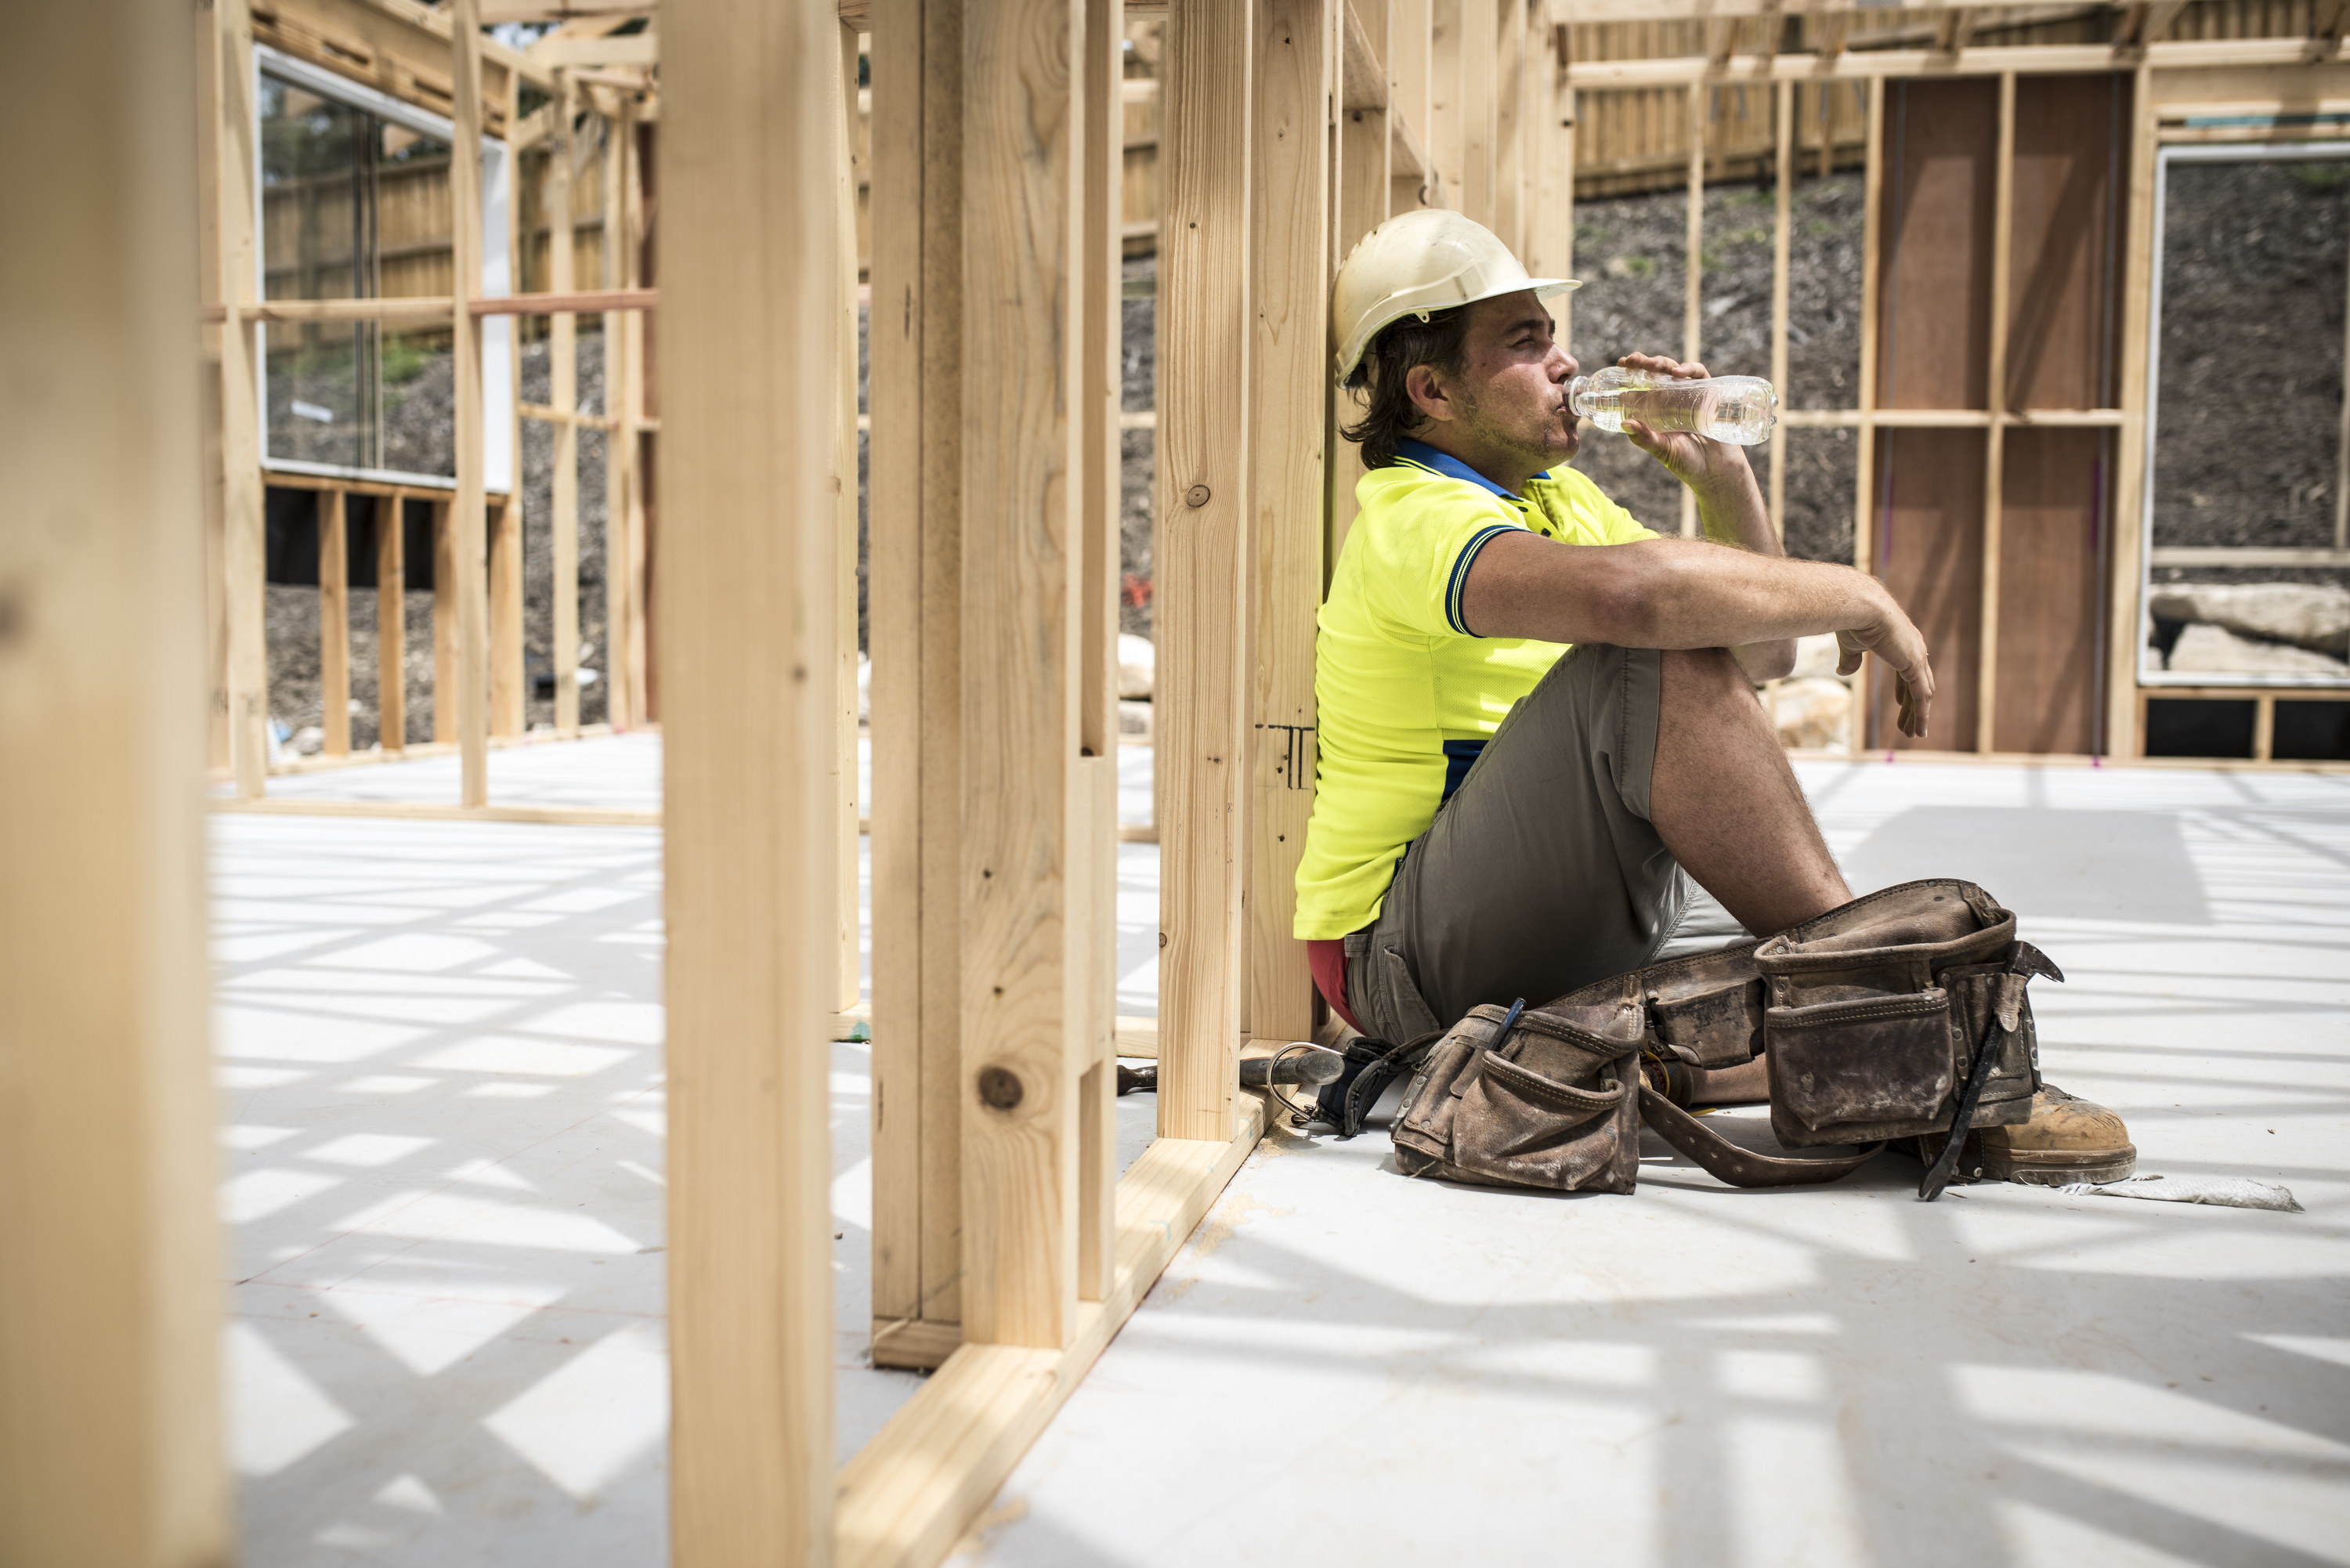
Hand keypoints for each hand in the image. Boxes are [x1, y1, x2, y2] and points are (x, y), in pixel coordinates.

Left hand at [1614, 353, 1751, 494]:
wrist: (1717, 472)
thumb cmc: (1687, 463)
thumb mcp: (1662, 450)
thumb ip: (1645, 438)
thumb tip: (1625, 423)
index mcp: (1656, 410)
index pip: (1642, 386)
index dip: (1632, 373)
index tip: (1621, 364)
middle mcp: (1672, 399)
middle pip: (1656, 374)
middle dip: (1644, 363)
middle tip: (1632, 361)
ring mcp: (1690, 395)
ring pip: (1675, 370)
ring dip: (1662, 363)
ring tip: (1651, 365)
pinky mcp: (1709, 394)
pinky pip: (1699, 375)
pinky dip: (1689, 369)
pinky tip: (1677, 372)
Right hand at [1836, 594, 1935, 738]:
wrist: (1859, 606)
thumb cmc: (1852, 619)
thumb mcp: (1850, 644)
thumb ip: (1850, 660)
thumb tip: (1843, 673)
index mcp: (1902, 640)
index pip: (1908, 669)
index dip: (1904, 688)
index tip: (1900, 703)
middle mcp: (1915, 647)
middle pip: (1918, 684)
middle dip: (1913, 706)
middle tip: (1909, 725)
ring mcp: (1917, 656)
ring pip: (1922, 693)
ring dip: (1919, 716)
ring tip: (1914, 734)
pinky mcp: (1914, 665)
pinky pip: (1921, 696)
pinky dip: (1921, 714)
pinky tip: (1918, 729)